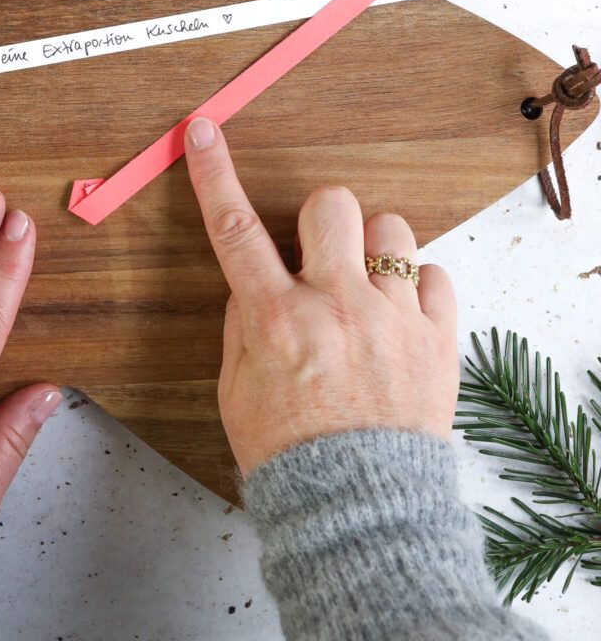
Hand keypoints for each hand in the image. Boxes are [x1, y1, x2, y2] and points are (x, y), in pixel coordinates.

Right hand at [183, 117, 458, 474]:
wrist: (359, 509)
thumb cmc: (287, 451)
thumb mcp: (236, 387)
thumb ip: (244, 322)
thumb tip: (257, 281)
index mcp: (276, 319)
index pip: (233, 228)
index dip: (213, 172)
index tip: (203, 131)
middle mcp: (336, 307)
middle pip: (332, 205)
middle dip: (320, 219)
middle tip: (319, 255)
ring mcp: (393, 319)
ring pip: (392, 231)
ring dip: (372, 251)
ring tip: (366, 290)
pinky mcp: (437, 338)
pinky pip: (436, 275)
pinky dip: (416, 287)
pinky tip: (399, 317)